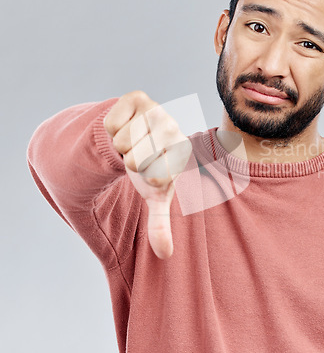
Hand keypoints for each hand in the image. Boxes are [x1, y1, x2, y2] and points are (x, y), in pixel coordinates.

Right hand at [104, 91, 191, 258]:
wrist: (136, 136)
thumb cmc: (149, 167)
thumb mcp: (154, 195)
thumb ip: (160, 223)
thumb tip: (165, 254)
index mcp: (183, 152)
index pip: (155, 178)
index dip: (146, 178)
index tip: (152, 172)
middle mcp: (175, 128)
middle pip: (136, 160)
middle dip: (131, 163)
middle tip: (139, 156)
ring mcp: (158, 109)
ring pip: (123, 142)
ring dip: (121, 146)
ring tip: (133, 142)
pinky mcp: (138, 97)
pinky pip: (112, 123)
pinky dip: (112, 129)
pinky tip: (125, 127)